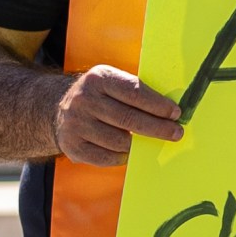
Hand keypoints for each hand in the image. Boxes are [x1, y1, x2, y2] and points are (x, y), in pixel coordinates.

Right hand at [55, 66, 181, 165]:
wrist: (59, 108)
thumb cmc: (100, 97)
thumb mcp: (113, 83)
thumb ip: (137, 93)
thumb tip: (171, 112)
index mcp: (99, 78)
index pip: (134, 92)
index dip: (158, 105)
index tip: (176, 114)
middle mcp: (84, 99)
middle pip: (129, 119)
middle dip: (158, 128)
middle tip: (176, 133)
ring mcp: (75, 123)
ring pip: (120, 141)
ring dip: (139, 144)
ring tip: (149, 141)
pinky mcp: (71, 145)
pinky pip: (107, 158)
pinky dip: (123, 156)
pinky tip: (128, 151)